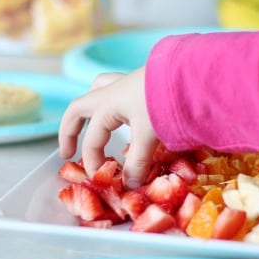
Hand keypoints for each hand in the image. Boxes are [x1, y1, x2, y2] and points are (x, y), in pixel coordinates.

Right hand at [58, 67, 158, 188]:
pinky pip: (116, 91)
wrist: (192, 74)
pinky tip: (123, 117)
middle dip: (69, 131)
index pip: (92, 139)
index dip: (92, 161)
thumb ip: (137, 162)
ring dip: (89, 110)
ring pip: (96, 92)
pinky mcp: (143, 82)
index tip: (100, 179)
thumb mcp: (149, 136)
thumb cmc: (166, 102)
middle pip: (79, 108)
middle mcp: (112, 91)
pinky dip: (112, 105)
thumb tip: (128, 185)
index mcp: (108, 105)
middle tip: (67, 152)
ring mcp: (127, 84)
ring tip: (90, 126)